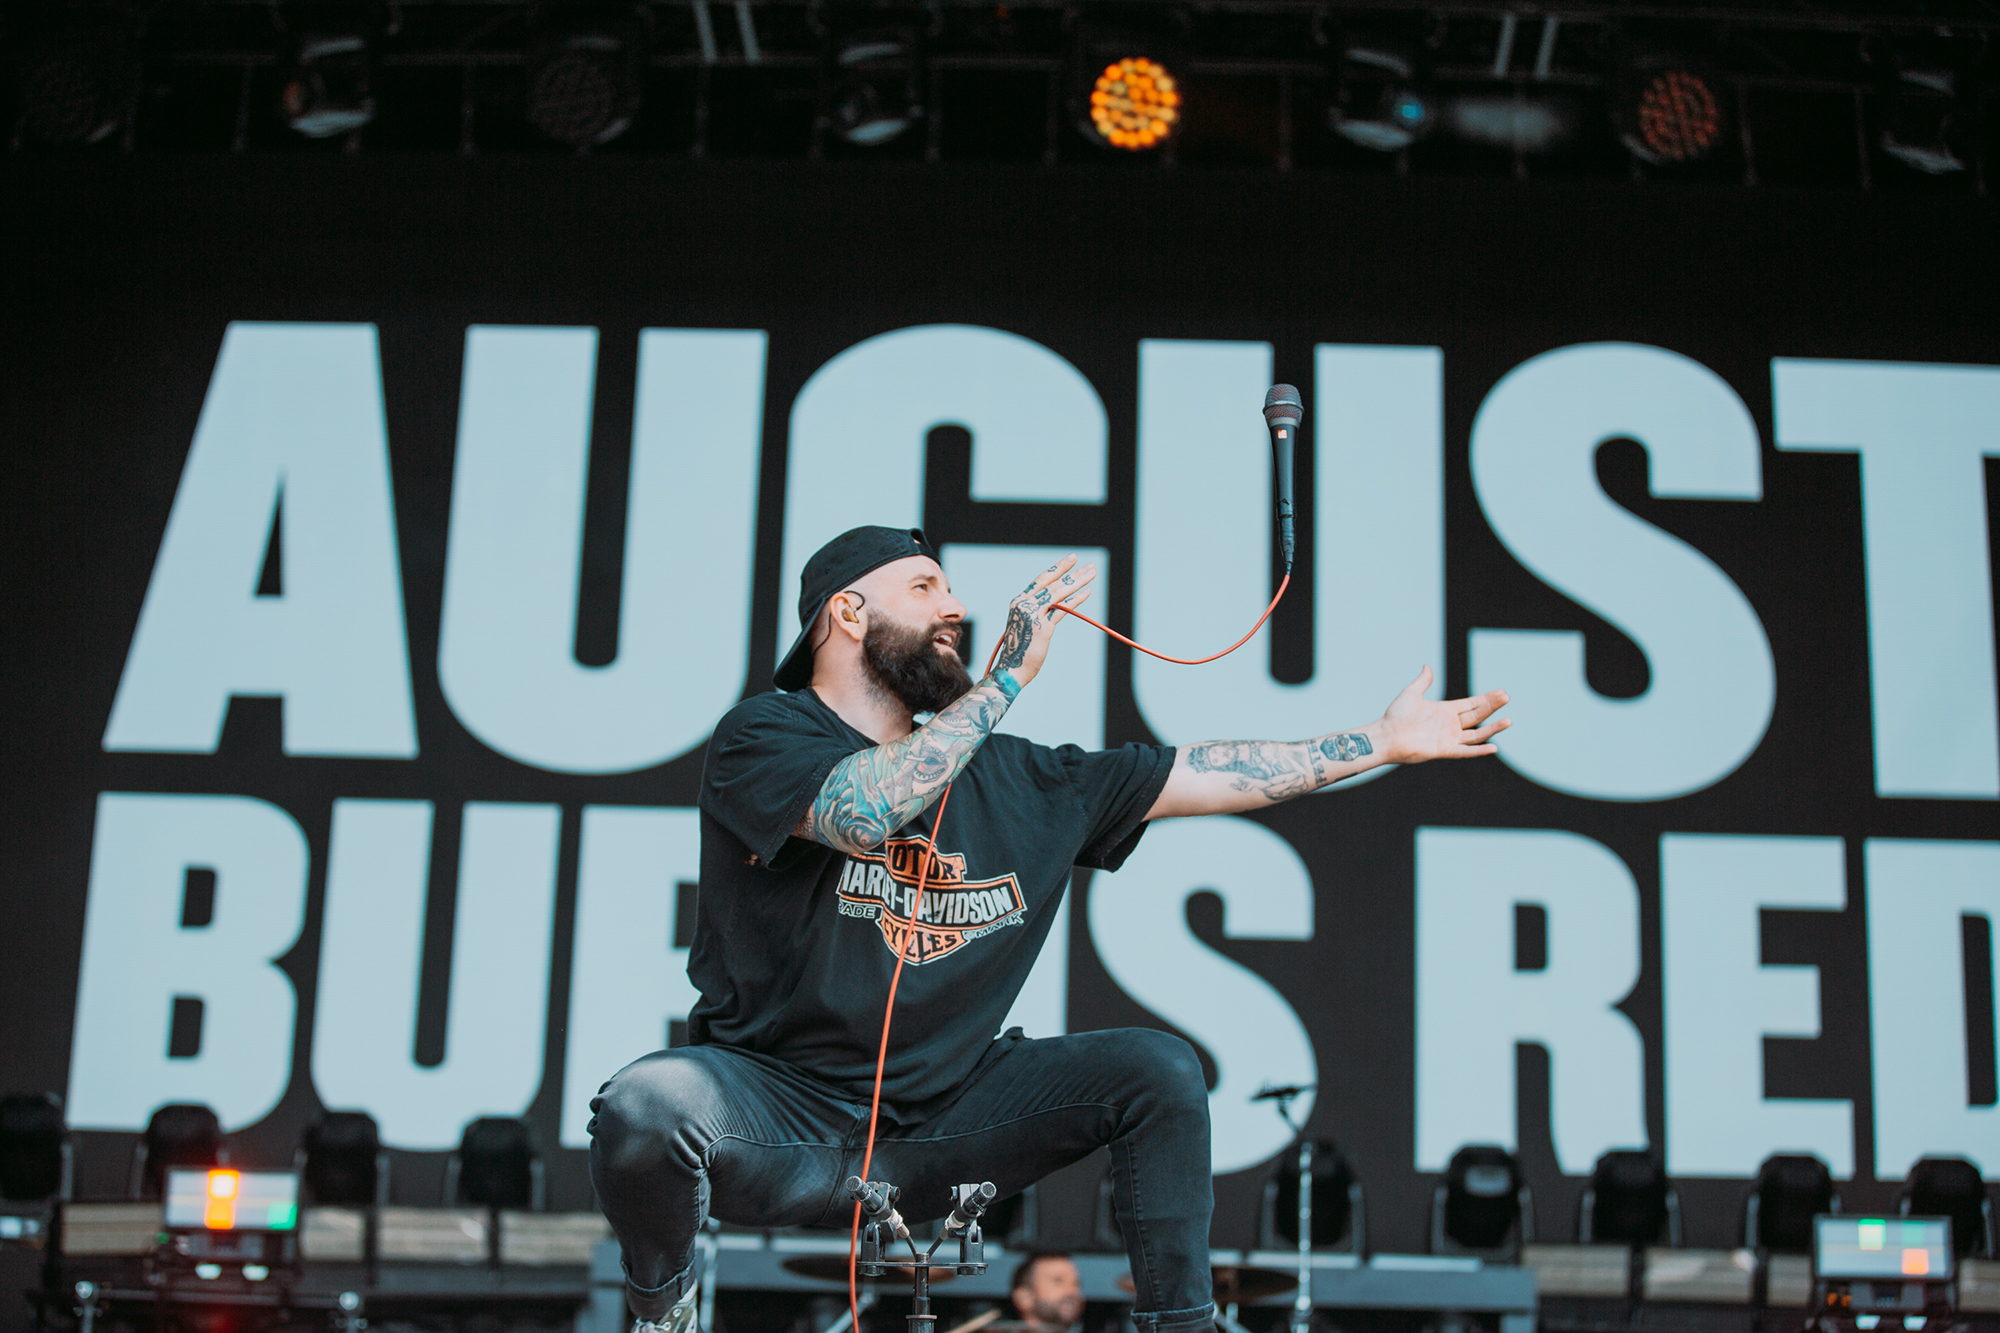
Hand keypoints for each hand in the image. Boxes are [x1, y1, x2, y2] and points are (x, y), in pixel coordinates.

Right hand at [988, 554, 1096, 688]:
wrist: (1010, 670)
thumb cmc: (1019, 650)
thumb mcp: (1026, 626)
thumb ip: (1038, 613)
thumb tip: (1055, 606)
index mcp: (1018, 602)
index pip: (1041, 580)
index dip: (1057, 569)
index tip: (1071, 559)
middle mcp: (1024, 605)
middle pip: (1053, 584)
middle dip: (1072, 572)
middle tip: (1089, 565)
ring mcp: (1032, 615)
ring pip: (1059, 593)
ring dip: (1077, 581)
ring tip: (1092, 573)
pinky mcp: (1042, 627)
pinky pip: (1061, 610)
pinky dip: (1075, 600)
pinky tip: (1087, 592)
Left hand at [1376, 666, 1509, 764]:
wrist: (1386, 735)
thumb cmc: (1396, 715)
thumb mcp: (1411, 694)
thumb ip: (1423, 681)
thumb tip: (1427, 666)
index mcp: (1445, 710)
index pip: (1471, 704)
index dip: (1486, 698)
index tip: (1501, 692)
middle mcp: (1450, 724)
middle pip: (1477, 715)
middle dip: (1492, 706)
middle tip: (1507, 697)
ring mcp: (1448, 738)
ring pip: (1477, 734)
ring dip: (1492, 728)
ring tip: (1508, 721)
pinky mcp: (1444, 750)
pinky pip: (1465, 751)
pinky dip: (1479, 751)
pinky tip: (1493, 747)